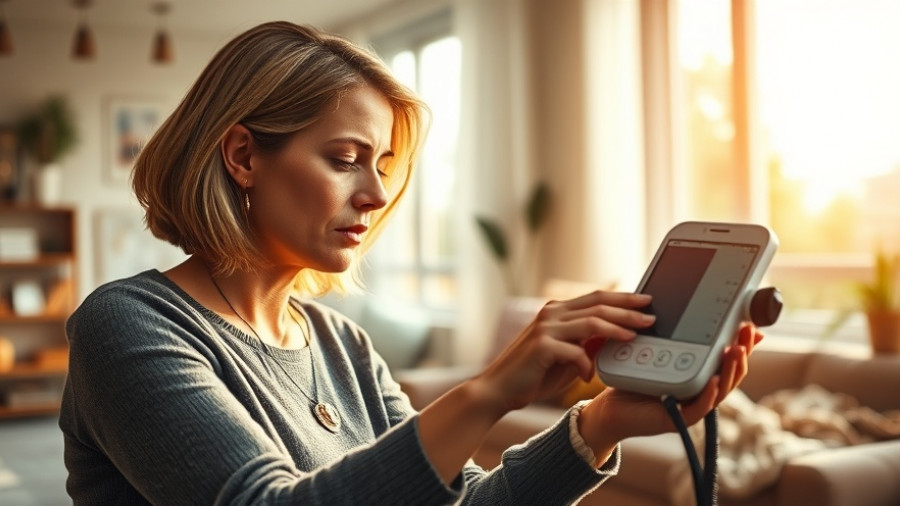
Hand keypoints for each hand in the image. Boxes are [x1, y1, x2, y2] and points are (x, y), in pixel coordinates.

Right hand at [469, 291, 655, 416]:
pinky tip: (589, 376)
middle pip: (598, 304)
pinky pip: (575, 351)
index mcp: (557, 311)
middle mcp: (551, 313)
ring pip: (591, 321)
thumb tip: (614, 337)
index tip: (647, 302)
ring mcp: (545, 327)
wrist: (499, 390)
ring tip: (635, 336)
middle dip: (628, 310)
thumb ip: (587, 345)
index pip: (596, 298)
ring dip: (617, 328)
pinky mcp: (541, 345)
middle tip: (651, 317)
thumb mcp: (567, 358)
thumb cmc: (533, 375)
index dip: (623, 299)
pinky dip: (586, 364)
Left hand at [577, 323, 763, 460]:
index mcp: (698, 378)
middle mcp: (699, 393)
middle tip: (747, 333)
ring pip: (720, 391)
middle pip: (731, 375)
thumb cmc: (633, 380)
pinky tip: (712, 380)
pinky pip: (697, 408)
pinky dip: (707, 395)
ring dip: (730, 371)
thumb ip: (673, 340)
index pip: (728, 362)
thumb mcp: (655, 354)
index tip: (750, 327)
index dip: (744, 346)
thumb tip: (690, 314)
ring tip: (735, 351)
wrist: (609, 408)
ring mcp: (690, 407)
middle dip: (742, 353)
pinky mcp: (676, 419)